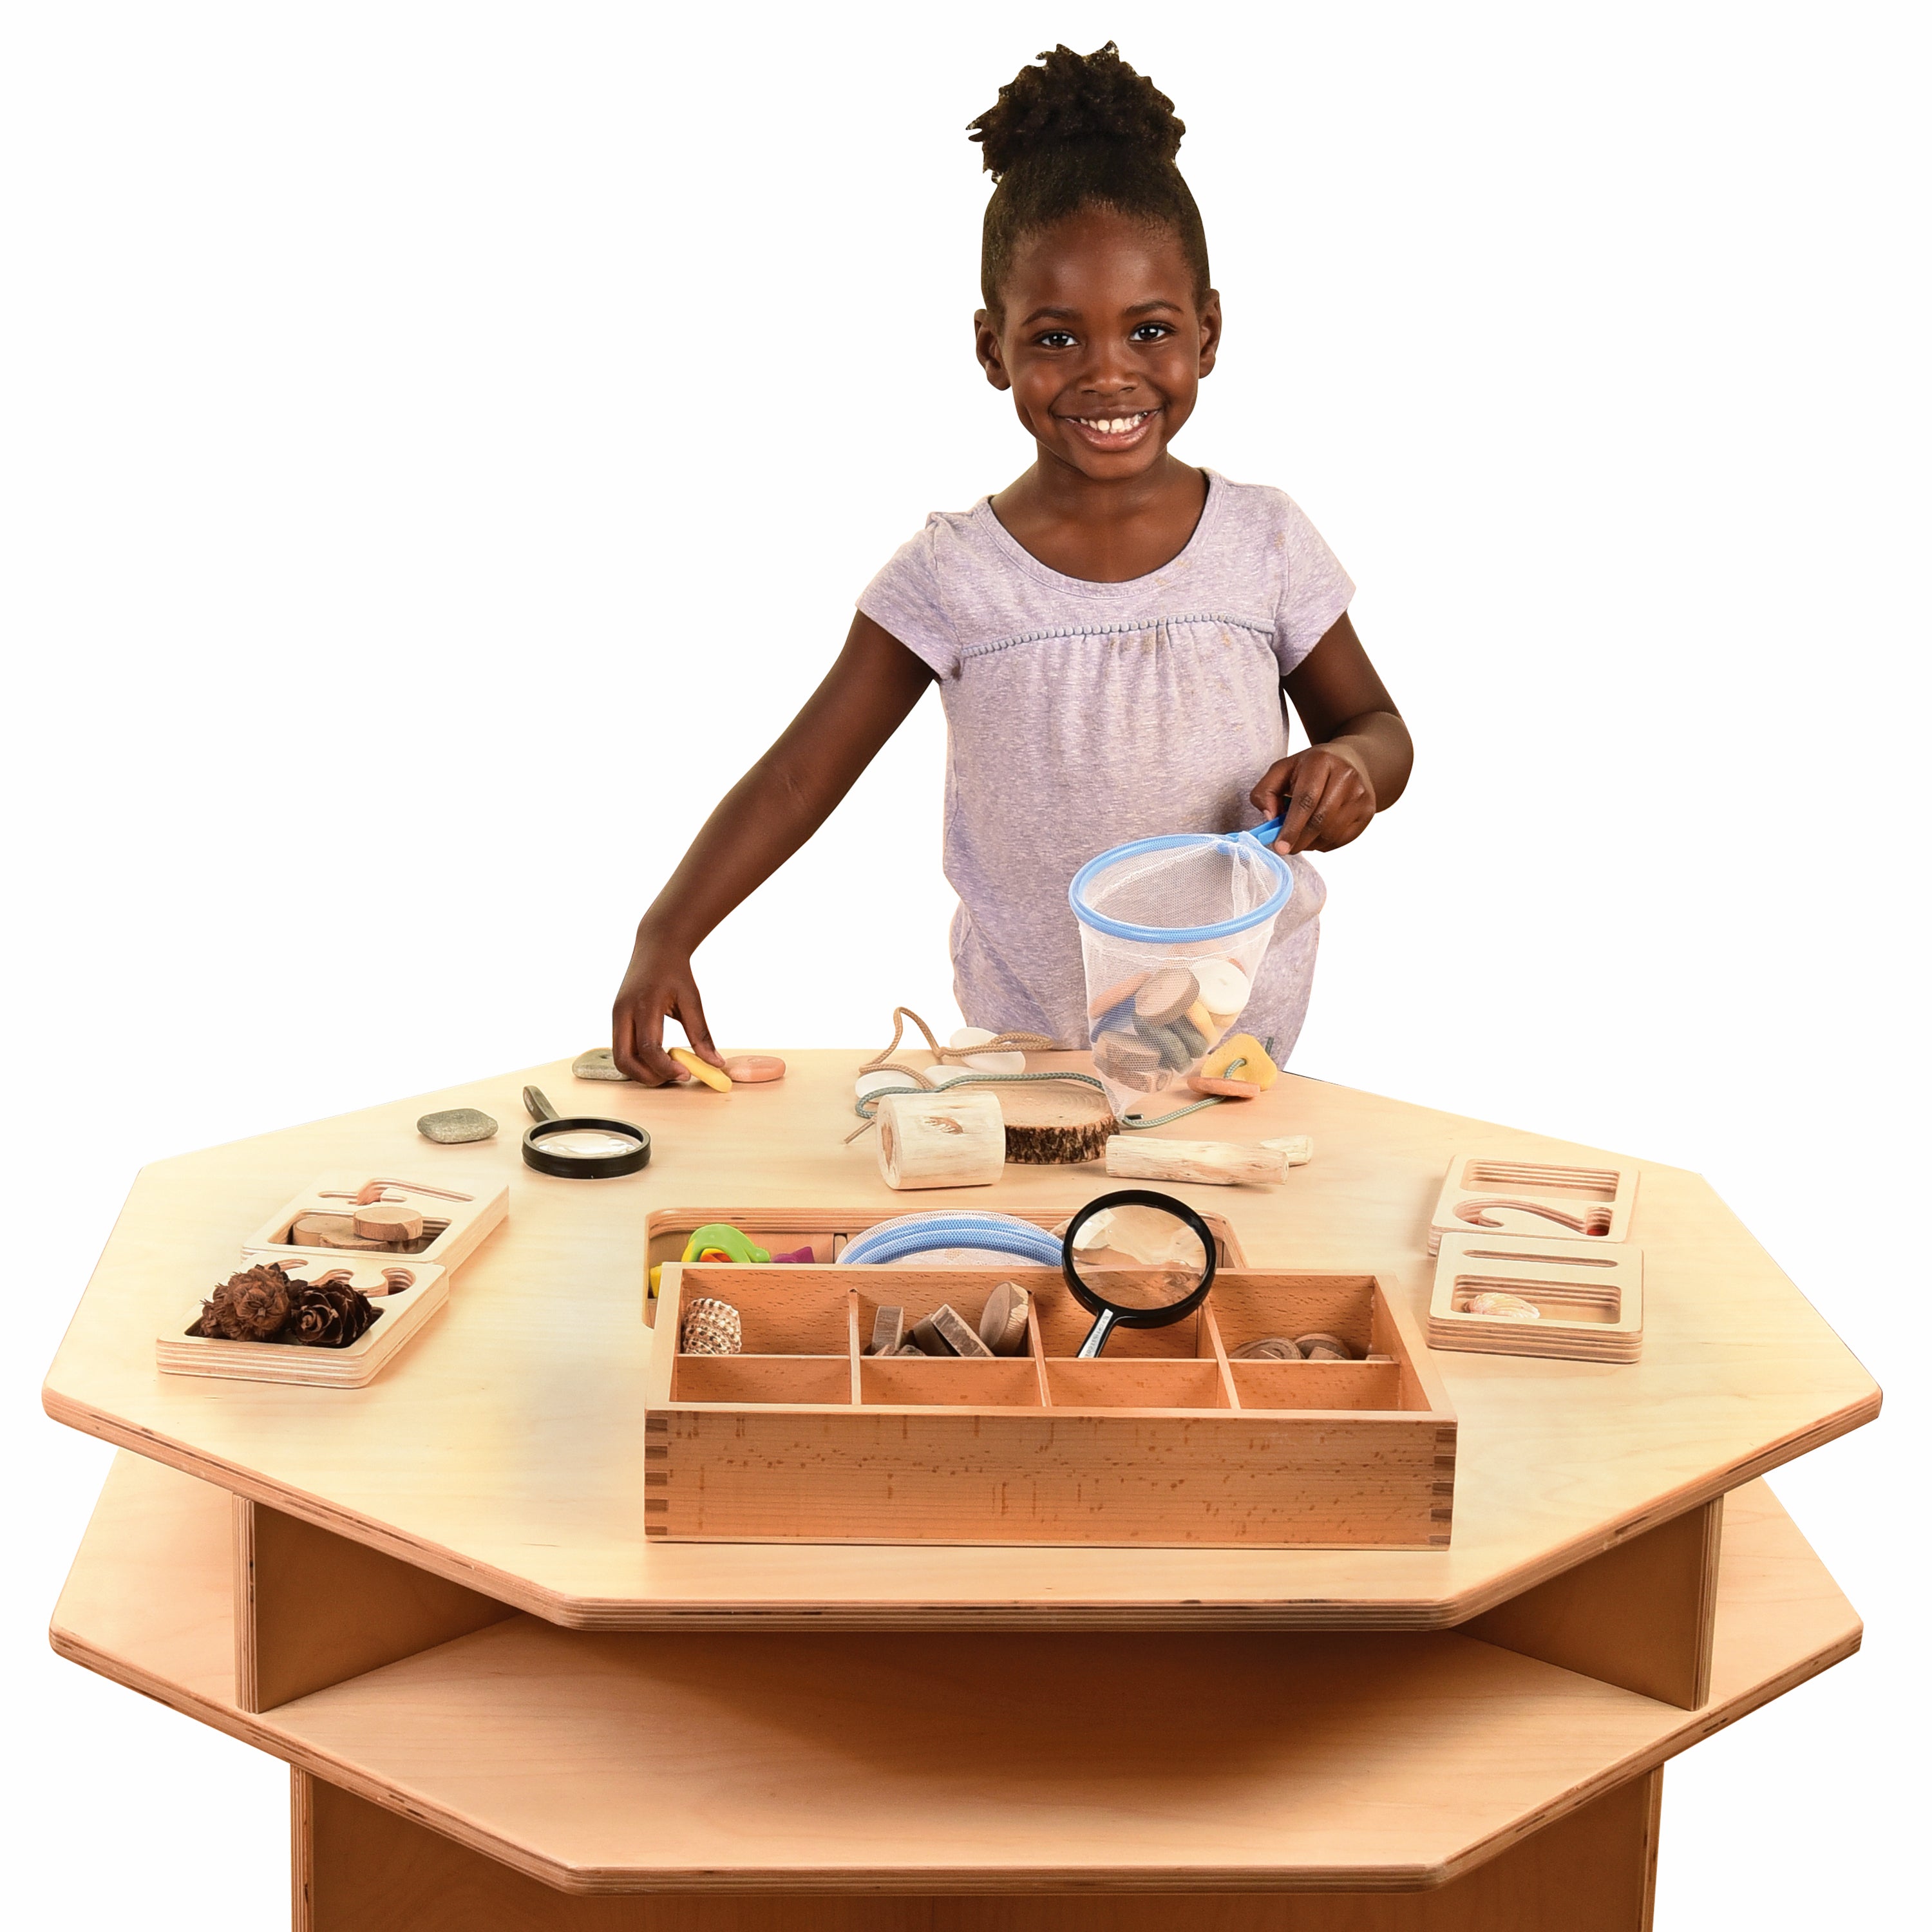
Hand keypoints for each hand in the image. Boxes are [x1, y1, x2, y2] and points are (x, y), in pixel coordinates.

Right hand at [611, 925, 725, 1085]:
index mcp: (644, 1005)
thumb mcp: (692, 1000)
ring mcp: (616, 1016)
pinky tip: (658, 1058)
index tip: (685, 1075)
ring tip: (667, 1069)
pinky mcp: (616, 1019)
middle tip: (674, 1078)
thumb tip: (716, 1063)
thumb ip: (701, 1034)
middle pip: (624, 1060)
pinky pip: (621, 1049)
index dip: (665, 1068)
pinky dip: (637, 1061)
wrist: (656, 948)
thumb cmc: (675, 972)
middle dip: (648, 1077)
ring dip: (641, 1072)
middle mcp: (623, 1012)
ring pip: (619, 1059)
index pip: (649, 1048)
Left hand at [1250, 743, 1377, 854]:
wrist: (1351, 761)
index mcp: (1321, 761)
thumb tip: (1270, 819)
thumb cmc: (1310, 768)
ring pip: (1332, 833)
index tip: (1279, 847)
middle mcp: (1346, 776)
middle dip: (1299, 840)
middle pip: (1320, 820)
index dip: (1291, 827)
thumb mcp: (1282, 770)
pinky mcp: (1368, 810)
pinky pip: (1343, 839)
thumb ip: (1265, 792)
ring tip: (1299, 839)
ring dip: (1310, 844)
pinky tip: (1316, 836)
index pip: (1306, 800)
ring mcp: (1360, 794)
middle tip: (1285, 848)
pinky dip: (1324, 845)